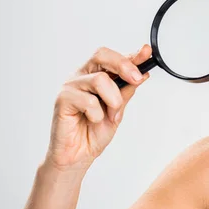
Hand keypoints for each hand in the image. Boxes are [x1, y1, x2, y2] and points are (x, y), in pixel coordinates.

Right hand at [45, 45, 151, 172]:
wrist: (79, 156)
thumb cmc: (94, 131)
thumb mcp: (118, 109)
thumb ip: (127, 90)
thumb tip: (142, 74)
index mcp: (95, 75)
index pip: (113, 57)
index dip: (131, 54)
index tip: (146, 52)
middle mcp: (82, 76)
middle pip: (102, 55)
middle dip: (124, 66)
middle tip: (136, 79)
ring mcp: (71, 86)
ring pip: (99, 80)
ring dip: (113, 100)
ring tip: (110, 114)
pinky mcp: (62, 100)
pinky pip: (88, 100)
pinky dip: (97, 114)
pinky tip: (92, 121)